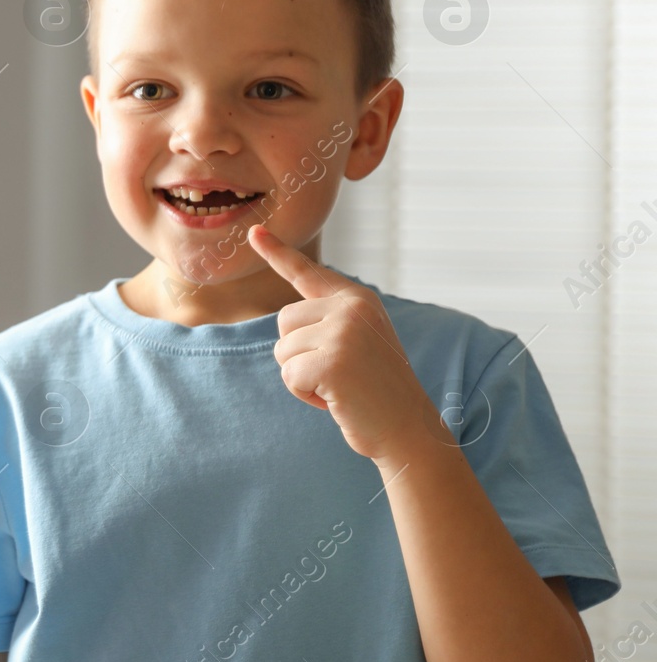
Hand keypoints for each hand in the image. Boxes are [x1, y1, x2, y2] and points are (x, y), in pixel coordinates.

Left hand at [247, 224, 440, 462]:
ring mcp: (343, 333)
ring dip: (301, 376)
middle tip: (337, 372)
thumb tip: (287, 320)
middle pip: (283, 321)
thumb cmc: (376, 389)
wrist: (407, 429)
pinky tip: (334, 399)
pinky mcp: (332, 362)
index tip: (253, 232)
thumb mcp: (357, 342)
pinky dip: (304, 393)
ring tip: (338, 385)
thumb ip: (328, 322)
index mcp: (357, 299)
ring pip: (282, 350)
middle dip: (298, 353)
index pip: (307, 272)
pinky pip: (289, 375)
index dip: (277, 252)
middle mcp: (351, 308)